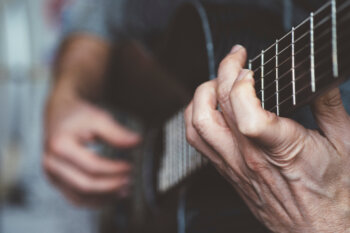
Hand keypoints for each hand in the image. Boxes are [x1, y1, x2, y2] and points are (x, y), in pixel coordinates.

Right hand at [43, 92, 140, 206]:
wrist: (60, 113)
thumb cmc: (79, 115)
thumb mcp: (98, 118)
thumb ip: (117, 133)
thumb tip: (137, 142)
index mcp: (59, 146)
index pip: (91, 166)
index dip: (113, 169)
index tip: (130, 166)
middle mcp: (51, 163)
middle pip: (84, 185)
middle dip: (110, 186)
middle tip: (129, 181)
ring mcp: (51, 174)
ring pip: (79, 197)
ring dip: (103, 198)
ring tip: (124, 192)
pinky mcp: (55, 181)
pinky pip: (75, 198)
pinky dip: (94, 201)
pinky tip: (111, 197)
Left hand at [185, 45, 349, 231]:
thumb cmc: (336, 196)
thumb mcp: (346, 143)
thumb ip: (328, 104)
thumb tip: (317, 76)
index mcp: (282, 148)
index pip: (243, 110)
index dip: (240, 81)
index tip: (250, 65)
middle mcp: (250, 157)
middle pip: (216, 107)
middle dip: (221, 72)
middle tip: (235, 58)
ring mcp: (234, 167)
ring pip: (197, 125)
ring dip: (201, 96)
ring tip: (217, 82)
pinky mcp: (228, 174)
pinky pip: (198, 142)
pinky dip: (196, 118)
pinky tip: (210, 109)